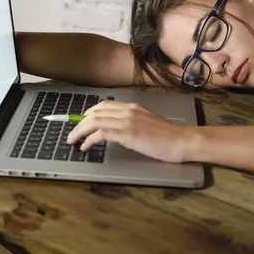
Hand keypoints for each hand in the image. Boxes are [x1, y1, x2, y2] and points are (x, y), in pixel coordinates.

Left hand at [66, 101, 192, 162]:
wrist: (181, 141)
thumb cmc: (169, 136)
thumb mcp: (148, 124)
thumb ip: (133, 122)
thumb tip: (119, 130)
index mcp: (133, 107)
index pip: (104, 105)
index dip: (89, 113)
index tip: (81, 122)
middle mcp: (128, 110)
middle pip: (95, 112)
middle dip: (80, 123)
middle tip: (72, 134)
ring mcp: (127, 121)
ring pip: (95, 121)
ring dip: (80, 131)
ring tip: (73, 141)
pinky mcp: (128, 133)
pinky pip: (101, 133)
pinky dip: (89, 140)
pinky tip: (86, 147)